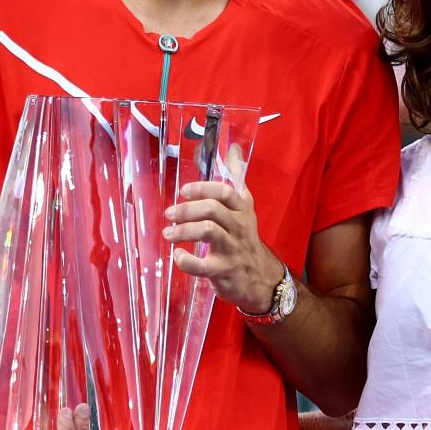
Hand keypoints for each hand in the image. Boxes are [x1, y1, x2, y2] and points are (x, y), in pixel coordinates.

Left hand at [166, 174, 281, 315]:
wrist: (261, 279)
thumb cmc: (246, 240)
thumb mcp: (246, 208)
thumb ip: (237, 180)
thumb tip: (233, 150)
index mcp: (242, 211)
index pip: (224, 192)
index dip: (202, 189)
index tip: (184, 191)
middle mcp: (239, 227)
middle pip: (212, 209)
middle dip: (187, 209)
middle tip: (170, 214)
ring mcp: (232, 250)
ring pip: (208, 231)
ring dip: (183, 230)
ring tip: (168, 234)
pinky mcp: (223, 271)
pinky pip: (202, 265)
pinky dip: (186, 261)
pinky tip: (177, 256)